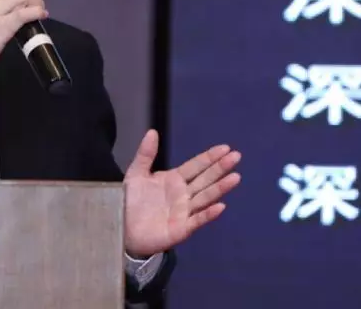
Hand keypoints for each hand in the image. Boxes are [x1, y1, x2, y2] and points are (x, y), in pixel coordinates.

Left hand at [121, 129, 240, 258]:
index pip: (196, 166)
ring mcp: (185, 211)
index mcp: (175, 179)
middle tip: (236, 156)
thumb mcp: (136, 174)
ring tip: (235, 177)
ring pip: (205, 197)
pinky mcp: (181, 229)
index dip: (210, 157)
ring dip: (220, 188)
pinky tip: (220, 206)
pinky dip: (208, 214)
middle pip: (205, 179)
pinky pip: (197, 220)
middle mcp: (184, 194)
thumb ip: (145, 154)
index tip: (226, 148)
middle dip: (220, 168)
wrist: (123, 229)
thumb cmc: (132, 202)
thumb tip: (152, 131)